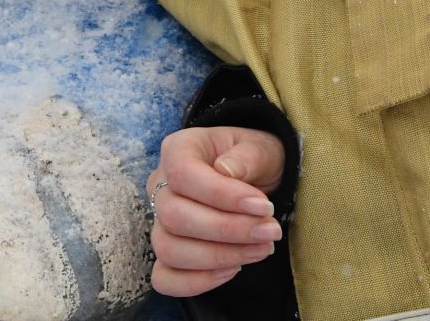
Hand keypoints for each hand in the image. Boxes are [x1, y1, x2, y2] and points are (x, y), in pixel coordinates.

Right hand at [147, 126, 285, 296]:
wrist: (253, 181)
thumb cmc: (252, 161)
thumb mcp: (260, 148)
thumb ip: (247, 156)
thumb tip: (225, 171)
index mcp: (178, 150)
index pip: (183, 174)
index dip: (222, 195)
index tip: (263, 206)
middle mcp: (160, 185)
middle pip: (175, 217)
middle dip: (228, 230)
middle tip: (270, 231)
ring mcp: (159, 222)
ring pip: (169, 250)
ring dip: (219, 256)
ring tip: (260, 249)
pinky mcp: (166, 254)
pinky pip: (164, 278)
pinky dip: (197, 281)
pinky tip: (233, 269)